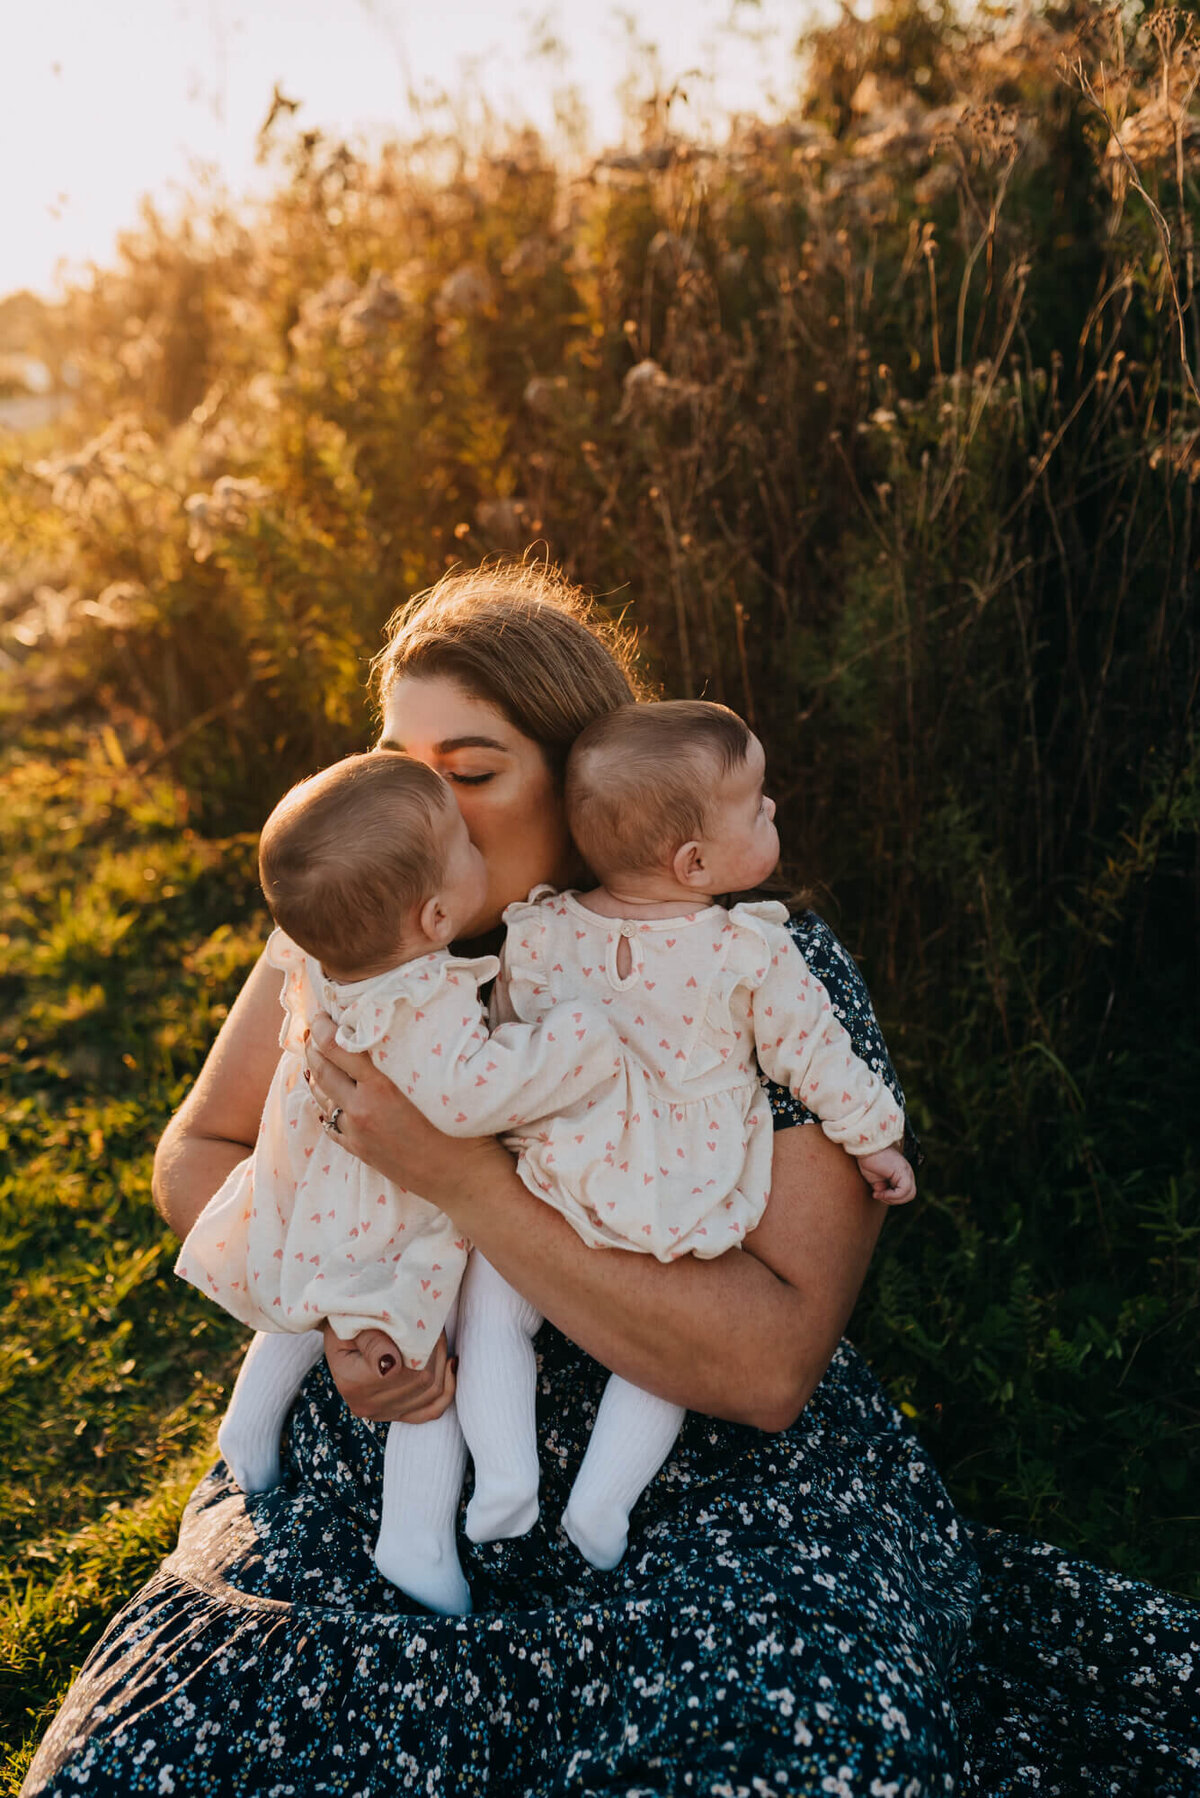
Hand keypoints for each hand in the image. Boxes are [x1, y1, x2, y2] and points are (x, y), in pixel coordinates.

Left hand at [302, 1011, 506, 1206]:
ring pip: (321, 1096)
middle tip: (312, 1028)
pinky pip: (329, 1124)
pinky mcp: (359, 1152)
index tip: (319, 1012)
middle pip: (322, 1069)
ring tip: (316, 1055)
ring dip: (315, 1073)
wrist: (463, 1179)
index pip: (337, 1048)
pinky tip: (327, 1095)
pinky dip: (324, 1104)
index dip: (321, 1027)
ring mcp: (357, 1133)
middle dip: (312, 1046)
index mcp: (381, 1088)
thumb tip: (394, 1032)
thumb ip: (408, 1060)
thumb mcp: (436, 1084)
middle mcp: (361, 1109)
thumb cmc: (463, 1127)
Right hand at [322, 1323, 457, 1422]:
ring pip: (432, 1393)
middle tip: (435, 1326)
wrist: (341, 1336)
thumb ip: (371, 1341)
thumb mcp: (350, 1324)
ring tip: (438, 1339)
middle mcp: (367, 1406)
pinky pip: (432, 1410)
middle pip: (422, 1381)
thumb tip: (392, 1361)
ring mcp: (383, 1414)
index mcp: (354, 1384)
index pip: (403, 1370)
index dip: (421, 1345)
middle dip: (435, 1351)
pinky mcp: (397, 1414)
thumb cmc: (346, 1324)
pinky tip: (450, 1364)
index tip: (424, 1323)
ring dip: (442, 1363)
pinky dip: (447, 1388)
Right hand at [858, 1146, 915, 1205]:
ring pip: (909, 1195)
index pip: (905, 1193)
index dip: (891, 1198)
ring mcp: (907, 1171)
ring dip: (893, 1199)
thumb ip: (884, 1188)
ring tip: (879, 1194)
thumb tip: (884, 1196)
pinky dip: (891, 1195)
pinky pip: (904, 1191)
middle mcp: (907, 1172)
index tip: (876, 1193)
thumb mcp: (877, 1180)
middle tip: (879, 1195)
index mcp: (903, 1173)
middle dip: (894, 1200)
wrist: (865, 1147)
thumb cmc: (868, 1160)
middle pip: (909, 1195)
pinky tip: (879, 1192)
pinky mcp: (903, 1172)